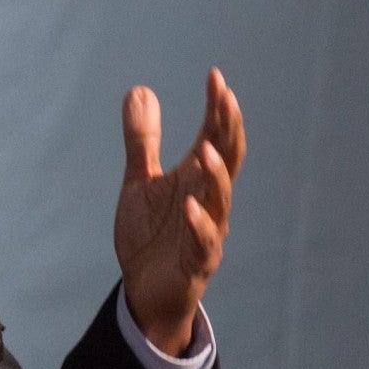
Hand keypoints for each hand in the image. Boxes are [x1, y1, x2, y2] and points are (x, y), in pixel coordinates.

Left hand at [114, 68, 245, 356]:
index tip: (215, 77)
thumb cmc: (151, 235)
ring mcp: (206, 232)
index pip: (215, 137)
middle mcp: (208, 201)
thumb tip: (140, 90)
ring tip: (207, 151)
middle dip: (228, 131)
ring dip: (216, 176)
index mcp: (197, 180)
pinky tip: (189, 206)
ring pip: (220, 201)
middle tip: (226, 99)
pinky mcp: (196, 263)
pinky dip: (198, 225)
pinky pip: (203, 243)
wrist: (145, 291)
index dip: (218, 109)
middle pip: (227, 161)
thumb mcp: (140, 181)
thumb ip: (142, 140)